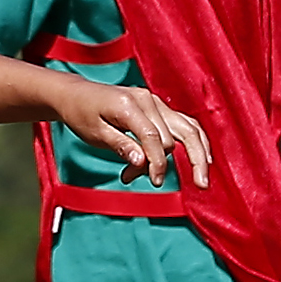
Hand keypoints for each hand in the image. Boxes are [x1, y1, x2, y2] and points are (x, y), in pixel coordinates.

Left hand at [56, 81, 210, 189]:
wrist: (77, 95)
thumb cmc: (83, 115)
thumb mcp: (95, 134)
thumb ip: (121, 146)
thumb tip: (142, 162)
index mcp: (129, 104)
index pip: (153, 136)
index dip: (157, 162)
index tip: (156, 181)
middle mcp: (148, 100)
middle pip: (176, 133)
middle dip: (184, 161)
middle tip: (199, 186)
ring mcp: (156, 102)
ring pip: (187, 127)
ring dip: (196, 153)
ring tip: (203, 177)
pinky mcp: (159, 107)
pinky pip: (183, 123)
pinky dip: (194, 141)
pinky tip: (203, 158)